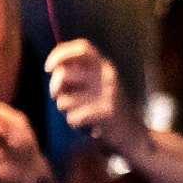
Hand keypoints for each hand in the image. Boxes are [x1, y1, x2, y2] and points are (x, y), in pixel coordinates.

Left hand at [45, 40, 144, 155]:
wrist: (134, 135)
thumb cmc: (107, 110)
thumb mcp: (97, 86)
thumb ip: (78, 75)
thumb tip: (54, 68)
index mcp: (104, 66)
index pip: (82, 48)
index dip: (60, 53)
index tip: (48, 67)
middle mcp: (107, 76)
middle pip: (64, 73)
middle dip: (54, 87)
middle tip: (56, 96)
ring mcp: (107, 94)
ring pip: (64, 99)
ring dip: (66, 110)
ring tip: (81, 114)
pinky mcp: (106, 113)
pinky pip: (73, 117)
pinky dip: (75, 124)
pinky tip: (88, 126)